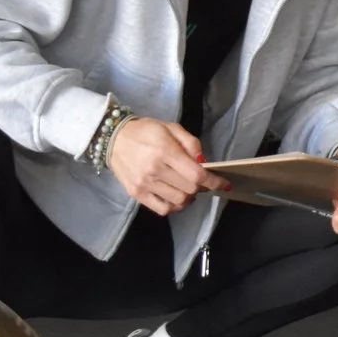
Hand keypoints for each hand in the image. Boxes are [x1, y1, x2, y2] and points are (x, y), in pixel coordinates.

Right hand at [106, 117, 228, 216]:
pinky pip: (162, 209)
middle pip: (190, 189)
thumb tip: (203, 161)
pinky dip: (175, 206)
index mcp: (165, 151)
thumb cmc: (145, 131)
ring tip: (188, 188)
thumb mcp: (170, 127)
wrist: (113, 139)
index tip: (224, 184)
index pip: (196, 174)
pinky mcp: (136, 194)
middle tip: (201, 181)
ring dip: (189, 197)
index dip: (214, 181)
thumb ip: (190, 143)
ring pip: (179, 201)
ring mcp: (144, 184)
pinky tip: (176, 197)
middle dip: (202, 187)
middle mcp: (155, 170)